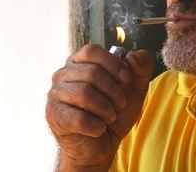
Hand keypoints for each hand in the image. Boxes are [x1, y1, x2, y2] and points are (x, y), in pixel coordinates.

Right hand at [46, 44, 154, 170]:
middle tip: (120, 105)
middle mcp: (62, 74)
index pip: (92, 51)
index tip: (127, 80)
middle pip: (91, 73)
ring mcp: (55, 94)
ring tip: (109, 117)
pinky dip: (96, 127)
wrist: (101, 144)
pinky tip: (98, 129)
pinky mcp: (54, 115)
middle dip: (114, 92)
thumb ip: (141, 67)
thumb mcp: (135, 88)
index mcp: (79, 62)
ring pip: (84, 94)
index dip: (113, 64)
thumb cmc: (114, 112)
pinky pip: (78, 118)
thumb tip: (134, 55)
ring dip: (106, 110)